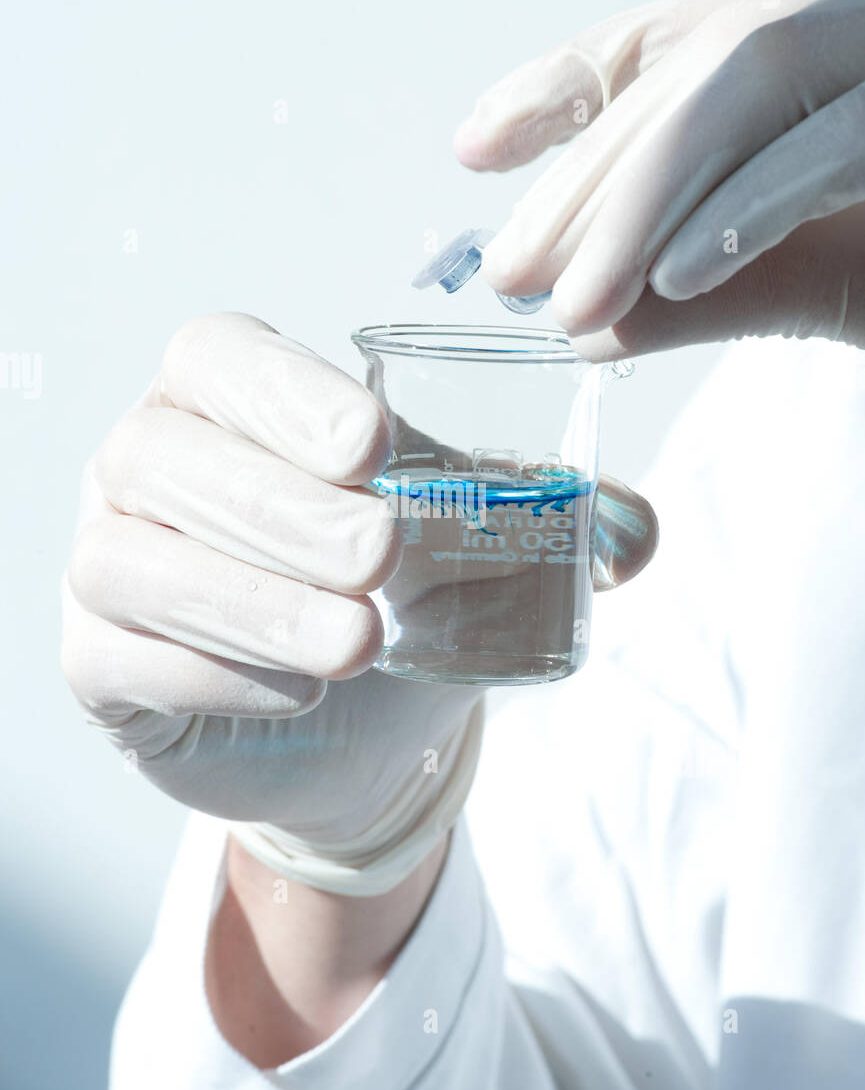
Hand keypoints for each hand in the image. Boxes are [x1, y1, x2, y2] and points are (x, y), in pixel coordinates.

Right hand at [61, 313, 655, 895]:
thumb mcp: (475, 539)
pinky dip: (211, 673)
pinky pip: (118, 656)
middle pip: (169, 457)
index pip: (217, 359)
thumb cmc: (403, 600)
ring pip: (135, 562)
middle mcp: (146, 465)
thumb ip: (558, 520)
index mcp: (225, 400)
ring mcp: (106, 560)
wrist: (354, 730)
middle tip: (383, 558)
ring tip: (358, 643)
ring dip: (253, 602)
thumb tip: (637, 533)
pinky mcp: (95, 659)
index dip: (283, 393)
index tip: (372, 445)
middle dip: (280, 508)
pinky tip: (299, 691)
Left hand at [454, 0, 864, 357]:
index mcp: (819, 47)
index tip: (477, 147)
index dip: (563, 86)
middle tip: (512, 273)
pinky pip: (836, 143)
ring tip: (580, 306)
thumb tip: (585, 329)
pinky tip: (677, 280)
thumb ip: (709, 291)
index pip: (670, 38)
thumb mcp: (805, 280)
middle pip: (698, 64)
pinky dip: (748, 207)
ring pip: (748, 82)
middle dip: (591, 177)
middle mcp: (857, 24)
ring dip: (647, 204)